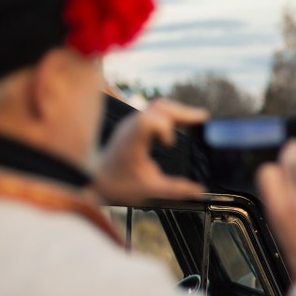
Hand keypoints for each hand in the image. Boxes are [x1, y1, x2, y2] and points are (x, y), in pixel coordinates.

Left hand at [91, 98, 206, 204]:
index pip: (151, 120)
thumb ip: (175, 189)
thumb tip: (197, 190)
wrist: (93, 179)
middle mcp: (132, 126)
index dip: (165, 128)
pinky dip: (170, 114)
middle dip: (182, 111)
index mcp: (134, 139)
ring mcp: (132, 124)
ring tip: (195, 118)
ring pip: (158, 106)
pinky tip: (180, 123)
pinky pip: (154, 112)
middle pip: (160, 106)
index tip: (170, 145)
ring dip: (178, 110)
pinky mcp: (134, 126)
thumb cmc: (116, 183)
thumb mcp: (148, 189)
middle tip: (202, 117)